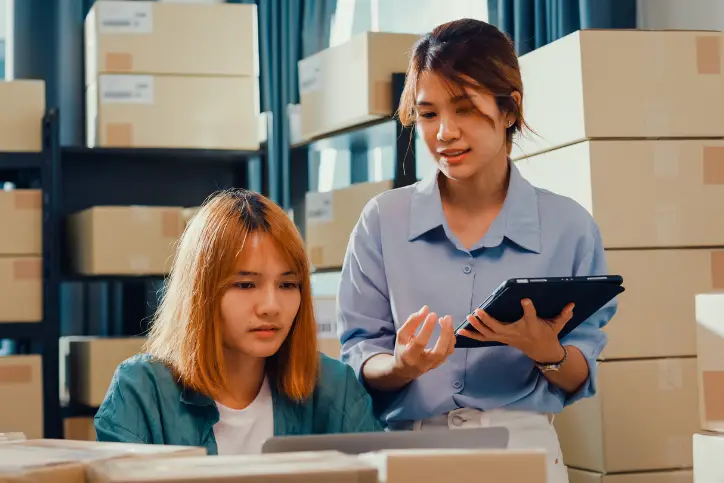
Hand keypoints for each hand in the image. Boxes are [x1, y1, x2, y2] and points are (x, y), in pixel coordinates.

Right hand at [393, 306, 455, 379]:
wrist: (405, 369)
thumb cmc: (402, 349)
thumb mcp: (401, 335)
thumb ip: (412, 322)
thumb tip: (425, 309)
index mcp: (409, 355)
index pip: (420, 342)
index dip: (427, 328)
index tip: (432, 314)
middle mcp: (422, 363)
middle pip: (439, 351)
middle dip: (445, 333)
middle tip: (446, 317)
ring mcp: (432, 365)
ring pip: (446, 352)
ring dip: (450, 334)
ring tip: (447, 320)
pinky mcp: (439, 364)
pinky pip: (449, 352)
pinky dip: (451, 339)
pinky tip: (448, 329)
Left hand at [457, 299, 573, 362]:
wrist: (542, 352)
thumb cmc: (548, 335)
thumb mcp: (558, 325)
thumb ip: (564, 315)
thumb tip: (573, 304)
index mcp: (531, 326)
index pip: (530, 316)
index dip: (528, 309)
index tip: (524, 300)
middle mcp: (516, 333)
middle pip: (500, 328)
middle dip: (488, 320)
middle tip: (478, 310)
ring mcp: (506, 337)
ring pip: (489, 334)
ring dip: (478, 326)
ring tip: (469, 316)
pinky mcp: (500, 339)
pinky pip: (484, 338)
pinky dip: (472, 335)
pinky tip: (461, 332)